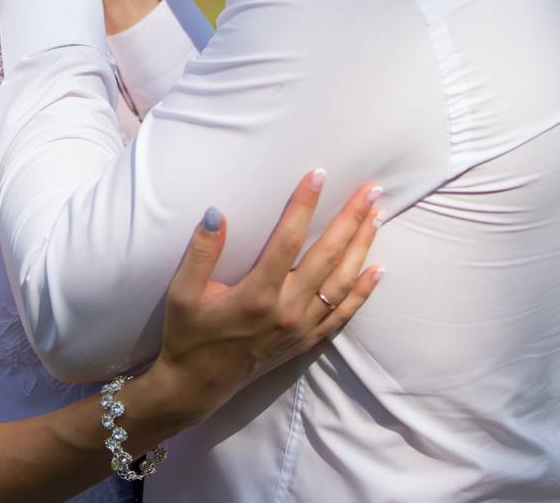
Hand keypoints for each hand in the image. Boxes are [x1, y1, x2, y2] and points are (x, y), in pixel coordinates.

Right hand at [149, 171, 383, 423]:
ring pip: (342, 281)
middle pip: (327, 256)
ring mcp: (301, 328)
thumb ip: (201, 252)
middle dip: (351, 219)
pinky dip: (363, 290)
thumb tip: (217, 213)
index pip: (288, 239)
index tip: (319, 175)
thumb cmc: (188, 335)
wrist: (197, 385)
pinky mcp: (306, 341)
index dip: (304, 204)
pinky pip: (343, 313)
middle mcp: (287, 311)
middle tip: (371, 189)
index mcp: (257, 295)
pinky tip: (377, 269)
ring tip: (377, 215)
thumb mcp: (182, 293)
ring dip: (362, 246)